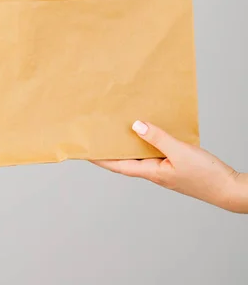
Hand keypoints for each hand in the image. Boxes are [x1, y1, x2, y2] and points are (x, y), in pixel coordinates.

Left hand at [92, 121, 247, 212]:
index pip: (118, 165)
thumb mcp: (180, 152)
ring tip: (119, 127)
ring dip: (130, 142)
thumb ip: (158, 138)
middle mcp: (155, 172)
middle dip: (112, 148)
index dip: (100, 158)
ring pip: (142, 154)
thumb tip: (135, 125)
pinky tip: (150, 129)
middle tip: (99, 134)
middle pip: (127, 160)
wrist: (229, 189)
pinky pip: (156, 151)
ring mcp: (165, 169)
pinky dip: (149, 140)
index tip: (85, 151)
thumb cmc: (206, 175)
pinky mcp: (175, 165)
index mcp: (152, 172)